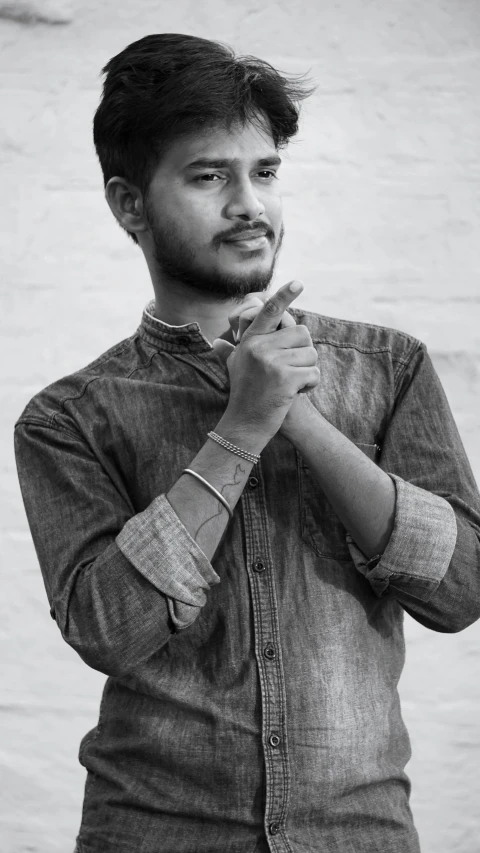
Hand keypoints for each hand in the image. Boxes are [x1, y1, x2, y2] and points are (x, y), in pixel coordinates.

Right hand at [211, 281, 319, 444]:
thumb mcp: (234, 369)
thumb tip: (216, 342)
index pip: (269, 312)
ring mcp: (272, 361)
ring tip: (289, 384)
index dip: (284, 295)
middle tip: (290, 371)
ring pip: (311, 354)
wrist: (244, 425)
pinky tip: (294, 394)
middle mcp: (259, 347)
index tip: (299, 282)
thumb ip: (230, 352)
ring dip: (307, 371)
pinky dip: (310, 385)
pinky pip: (313, 373)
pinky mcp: (285, 377)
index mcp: (250, 341)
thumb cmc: (243, 396)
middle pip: (302, 333)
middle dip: (303, 353)